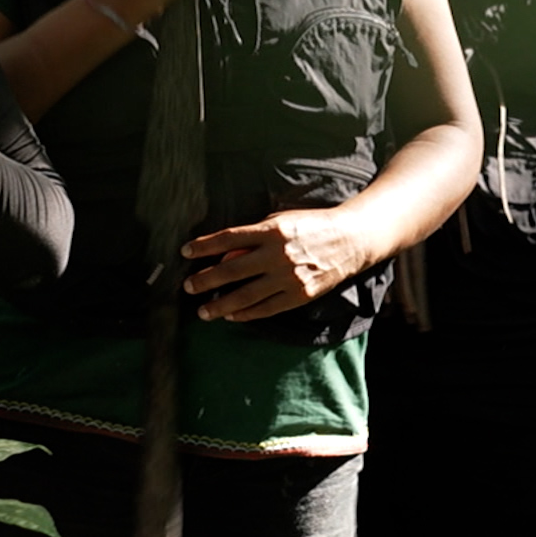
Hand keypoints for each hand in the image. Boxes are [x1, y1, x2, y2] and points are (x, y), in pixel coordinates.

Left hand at [179, 207, 374, 321]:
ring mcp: (289, 278)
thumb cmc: (311, 226)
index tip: (185, 252)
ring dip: (220, 305)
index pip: (228, 238)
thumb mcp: (280, 221)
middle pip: (231, 270)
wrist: (350, 241)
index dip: (204, 246)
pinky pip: (266, 309)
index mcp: (272, 230)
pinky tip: (231, 315)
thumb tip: (224, 256)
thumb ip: (253, 237)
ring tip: (203, 311)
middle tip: (188, 287)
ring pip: (246, 295)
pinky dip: (246, 313)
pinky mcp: (299, 296)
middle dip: (205, 280)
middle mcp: (278, 255)